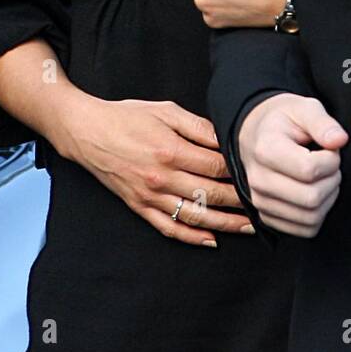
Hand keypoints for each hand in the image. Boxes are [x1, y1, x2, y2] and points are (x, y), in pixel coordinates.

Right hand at [53, 93, 254, 245]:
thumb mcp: (166, 111)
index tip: (258, 176)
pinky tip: (211, 240)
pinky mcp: (139, 207)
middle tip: (264, 205)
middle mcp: (162, 178)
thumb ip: (198, 127)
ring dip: (224, 224)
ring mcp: (150, 196)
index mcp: (171, 150)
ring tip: (248, 227)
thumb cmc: (127, 117)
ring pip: (195, 216)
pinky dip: (191, 237)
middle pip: (211, 194)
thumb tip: (226, 140)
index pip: (216, 167)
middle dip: (240, 202)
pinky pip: (168, 228)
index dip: (239, 173)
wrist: (86, 132)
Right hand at [239, 93, 347, 236]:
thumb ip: (323, 122)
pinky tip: (315, 192)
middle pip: (312, 198)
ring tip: (323, 178)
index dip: (331, 161)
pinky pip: (305, 230)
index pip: (309, 170)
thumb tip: (339, 141)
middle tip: (330, 165)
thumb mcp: (304, 108)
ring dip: (328, 198)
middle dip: (332, 181)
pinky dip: (319, 214)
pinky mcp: (268, 217)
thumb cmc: (283, 120)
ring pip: (311, 217)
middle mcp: (259, 180)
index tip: (330, 150)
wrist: (257, 133)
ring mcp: (261, 202)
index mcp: (266, 150)